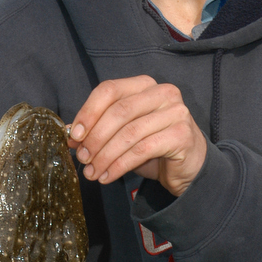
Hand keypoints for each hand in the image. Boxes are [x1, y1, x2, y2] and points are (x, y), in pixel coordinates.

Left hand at [69, 76, 206, 196]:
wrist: (189, 167)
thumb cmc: (154, 147)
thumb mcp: (122, 135)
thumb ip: (99, 130)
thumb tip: (72, 136)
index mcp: (145, 85)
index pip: (110, 90)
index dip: (89, 112)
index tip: (75, 135)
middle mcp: (163, 93)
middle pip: (119, 111)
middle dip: (96, 137)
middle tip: (83, 158)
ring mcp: (176, 112)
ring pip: (130, 133)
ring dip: (105, 156)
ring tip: (92, 172)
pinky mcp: (182, 134)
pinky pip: (142, 150)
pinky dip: (120, 165)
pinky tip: (108, 176)